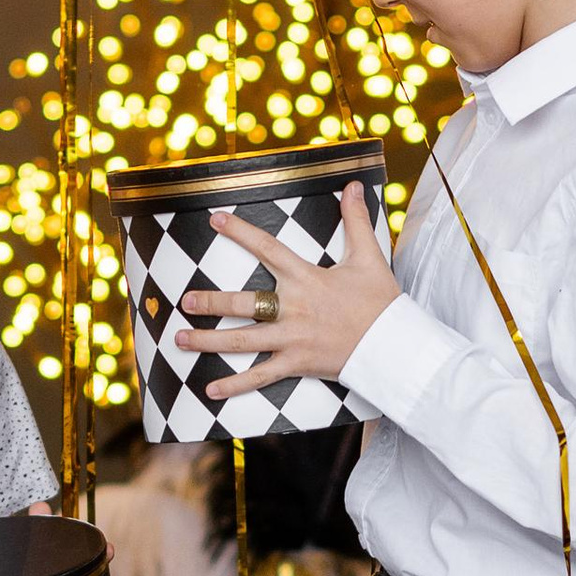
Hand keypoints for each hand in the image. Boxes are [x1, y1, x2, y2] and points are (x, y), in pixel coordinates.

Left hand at [179, 184, 396, 401]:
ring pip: (242, 340)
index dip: (239, 232)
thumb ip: (356, 220)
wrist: (395, 345)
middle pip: (242, 303)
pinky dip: (235, 385)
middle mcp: (293, 308)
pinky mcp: (297, 364)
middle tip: (185, 301)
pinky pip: (260, 376)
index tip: (213, 220)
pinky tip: (210, 390)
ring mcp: (292, 339)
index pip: (267, 247)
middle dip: (210, 302)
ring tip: (180, 338)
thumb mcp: (369, 257)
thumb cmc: (381, 302)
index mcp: (306, 278)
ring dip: (208, 341)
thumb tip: (354, 184)